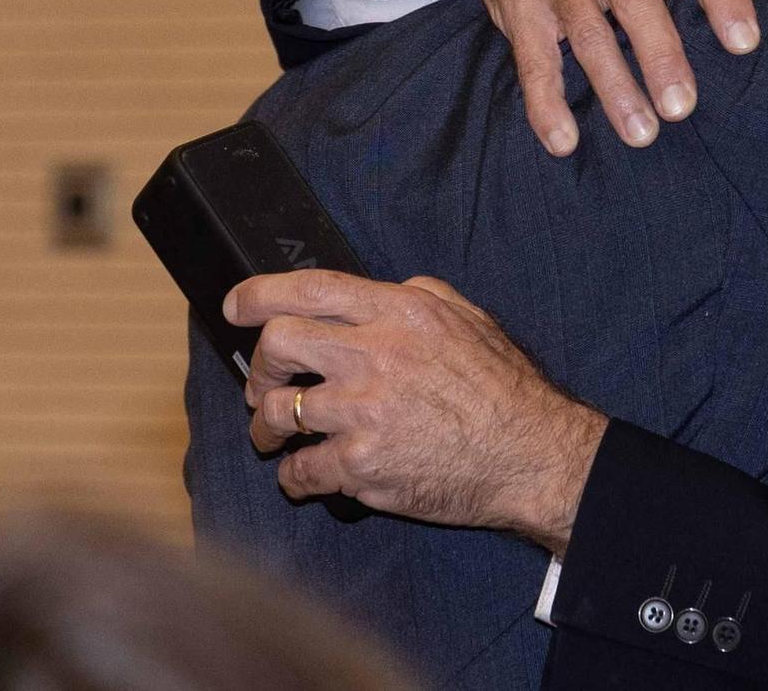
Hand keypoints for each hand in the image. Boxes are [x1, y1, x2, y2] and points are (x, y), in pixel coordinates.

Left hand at [225, 269, 606, 552]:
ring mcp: (363, 412)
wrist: (531, 454)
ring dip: (266, 427)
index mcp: (399, 312)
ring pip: (276, 412)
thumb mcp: (469, 318)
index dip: (259, 294)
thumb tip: (374, 293)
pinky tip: (307, 476)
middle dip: (258, 366)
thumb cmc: (504, 388)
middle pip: (277, 345)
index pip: (310, 289)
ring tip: (274, 437)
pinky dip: (295, 477)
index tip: (236, 306)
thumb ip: (417, 296)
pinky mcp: (362, 464)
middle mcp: (374, 355)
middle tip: (263, 384)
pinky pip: (300, 470)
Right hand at [351, 0, 760, 155]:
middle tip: (684, 108)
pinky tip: (562, 140)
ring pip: (588, 35)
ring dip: (614, 88)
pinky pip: (533, 58)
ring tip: (641, 135)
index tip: (745, 43)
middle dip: (661, 56)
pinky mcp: (520, 4)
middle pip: (638, 3)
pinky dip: (545, 102)